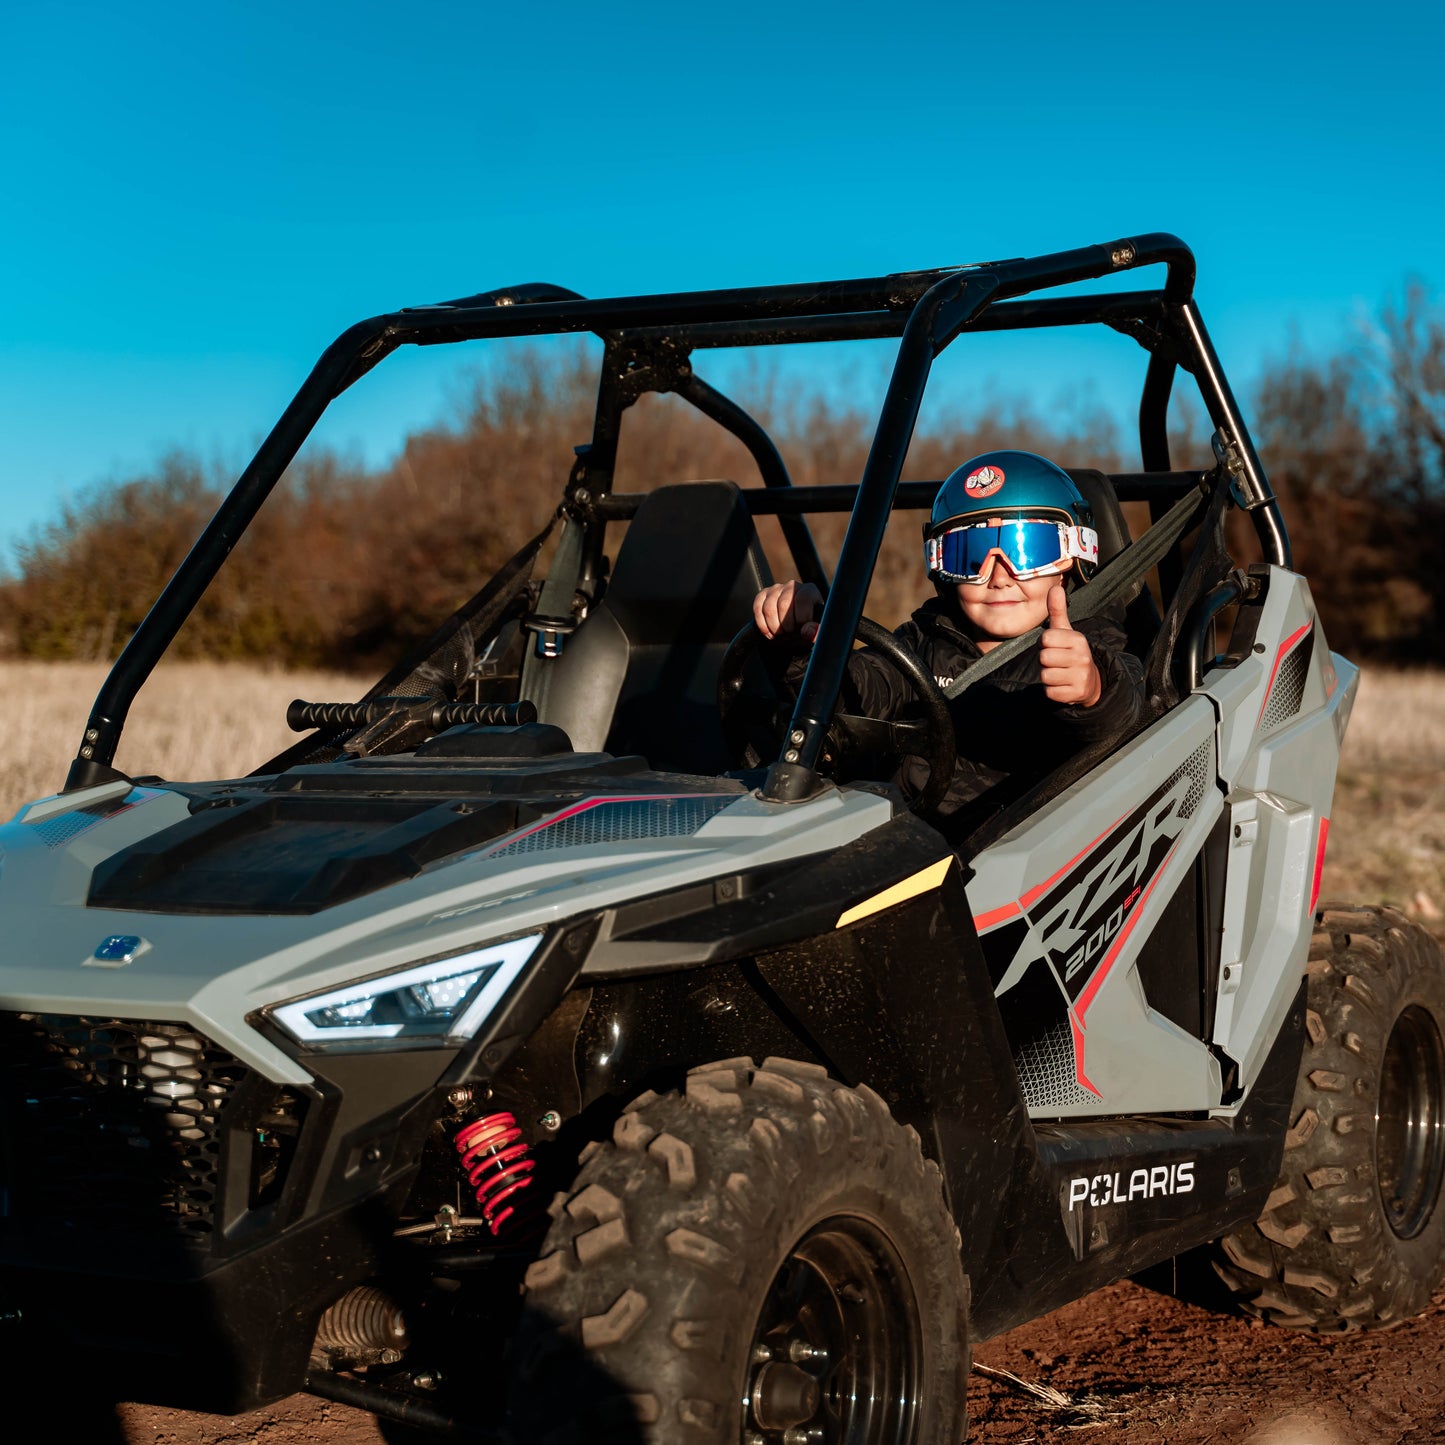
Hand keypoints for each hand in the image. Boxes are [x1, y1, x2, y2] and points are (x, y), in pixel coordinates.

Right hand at [753, 580, 822, 640]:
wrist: (797, 628)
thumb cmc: (809, 627)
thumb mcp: (817, 631)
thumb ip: (817, 632)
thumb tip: (806, 631)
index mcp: (809, 591)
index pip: (802, 599)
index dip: (801, 618)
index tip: (802, 630)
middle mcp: (792, 586)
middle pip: (784, 605)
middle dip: (787, 626)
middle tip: (792, 634)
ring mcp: (776, 589)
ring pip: (769, 608)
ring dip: (775, 627)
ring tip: (783, 635)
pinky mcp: (763, 596)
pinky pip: (758, 609)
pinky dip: (763, 625)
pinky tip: (771, 634)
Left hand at [1039, 585, 1101, 705]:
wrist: (1090, 682)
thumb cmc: (1071, 653)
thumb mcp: (1066, 631)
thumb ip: (1058, 610)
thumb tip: (1054, 587)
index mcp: (1078, 639)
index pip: (1045, 638)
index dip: (1045, 644)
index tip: (1055, 647)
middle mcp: (1082, 657)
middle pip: (1044, 657)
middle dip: (1046, 661)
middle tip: (1057, 662)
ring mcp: (1081, 676)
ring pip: (1045, 675)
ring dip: (1048, 676)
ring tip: (1060, 673)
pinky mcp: (1076, 694)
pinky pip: (1049, 692)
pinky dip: (1052, 690)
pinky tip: (1062, 685)